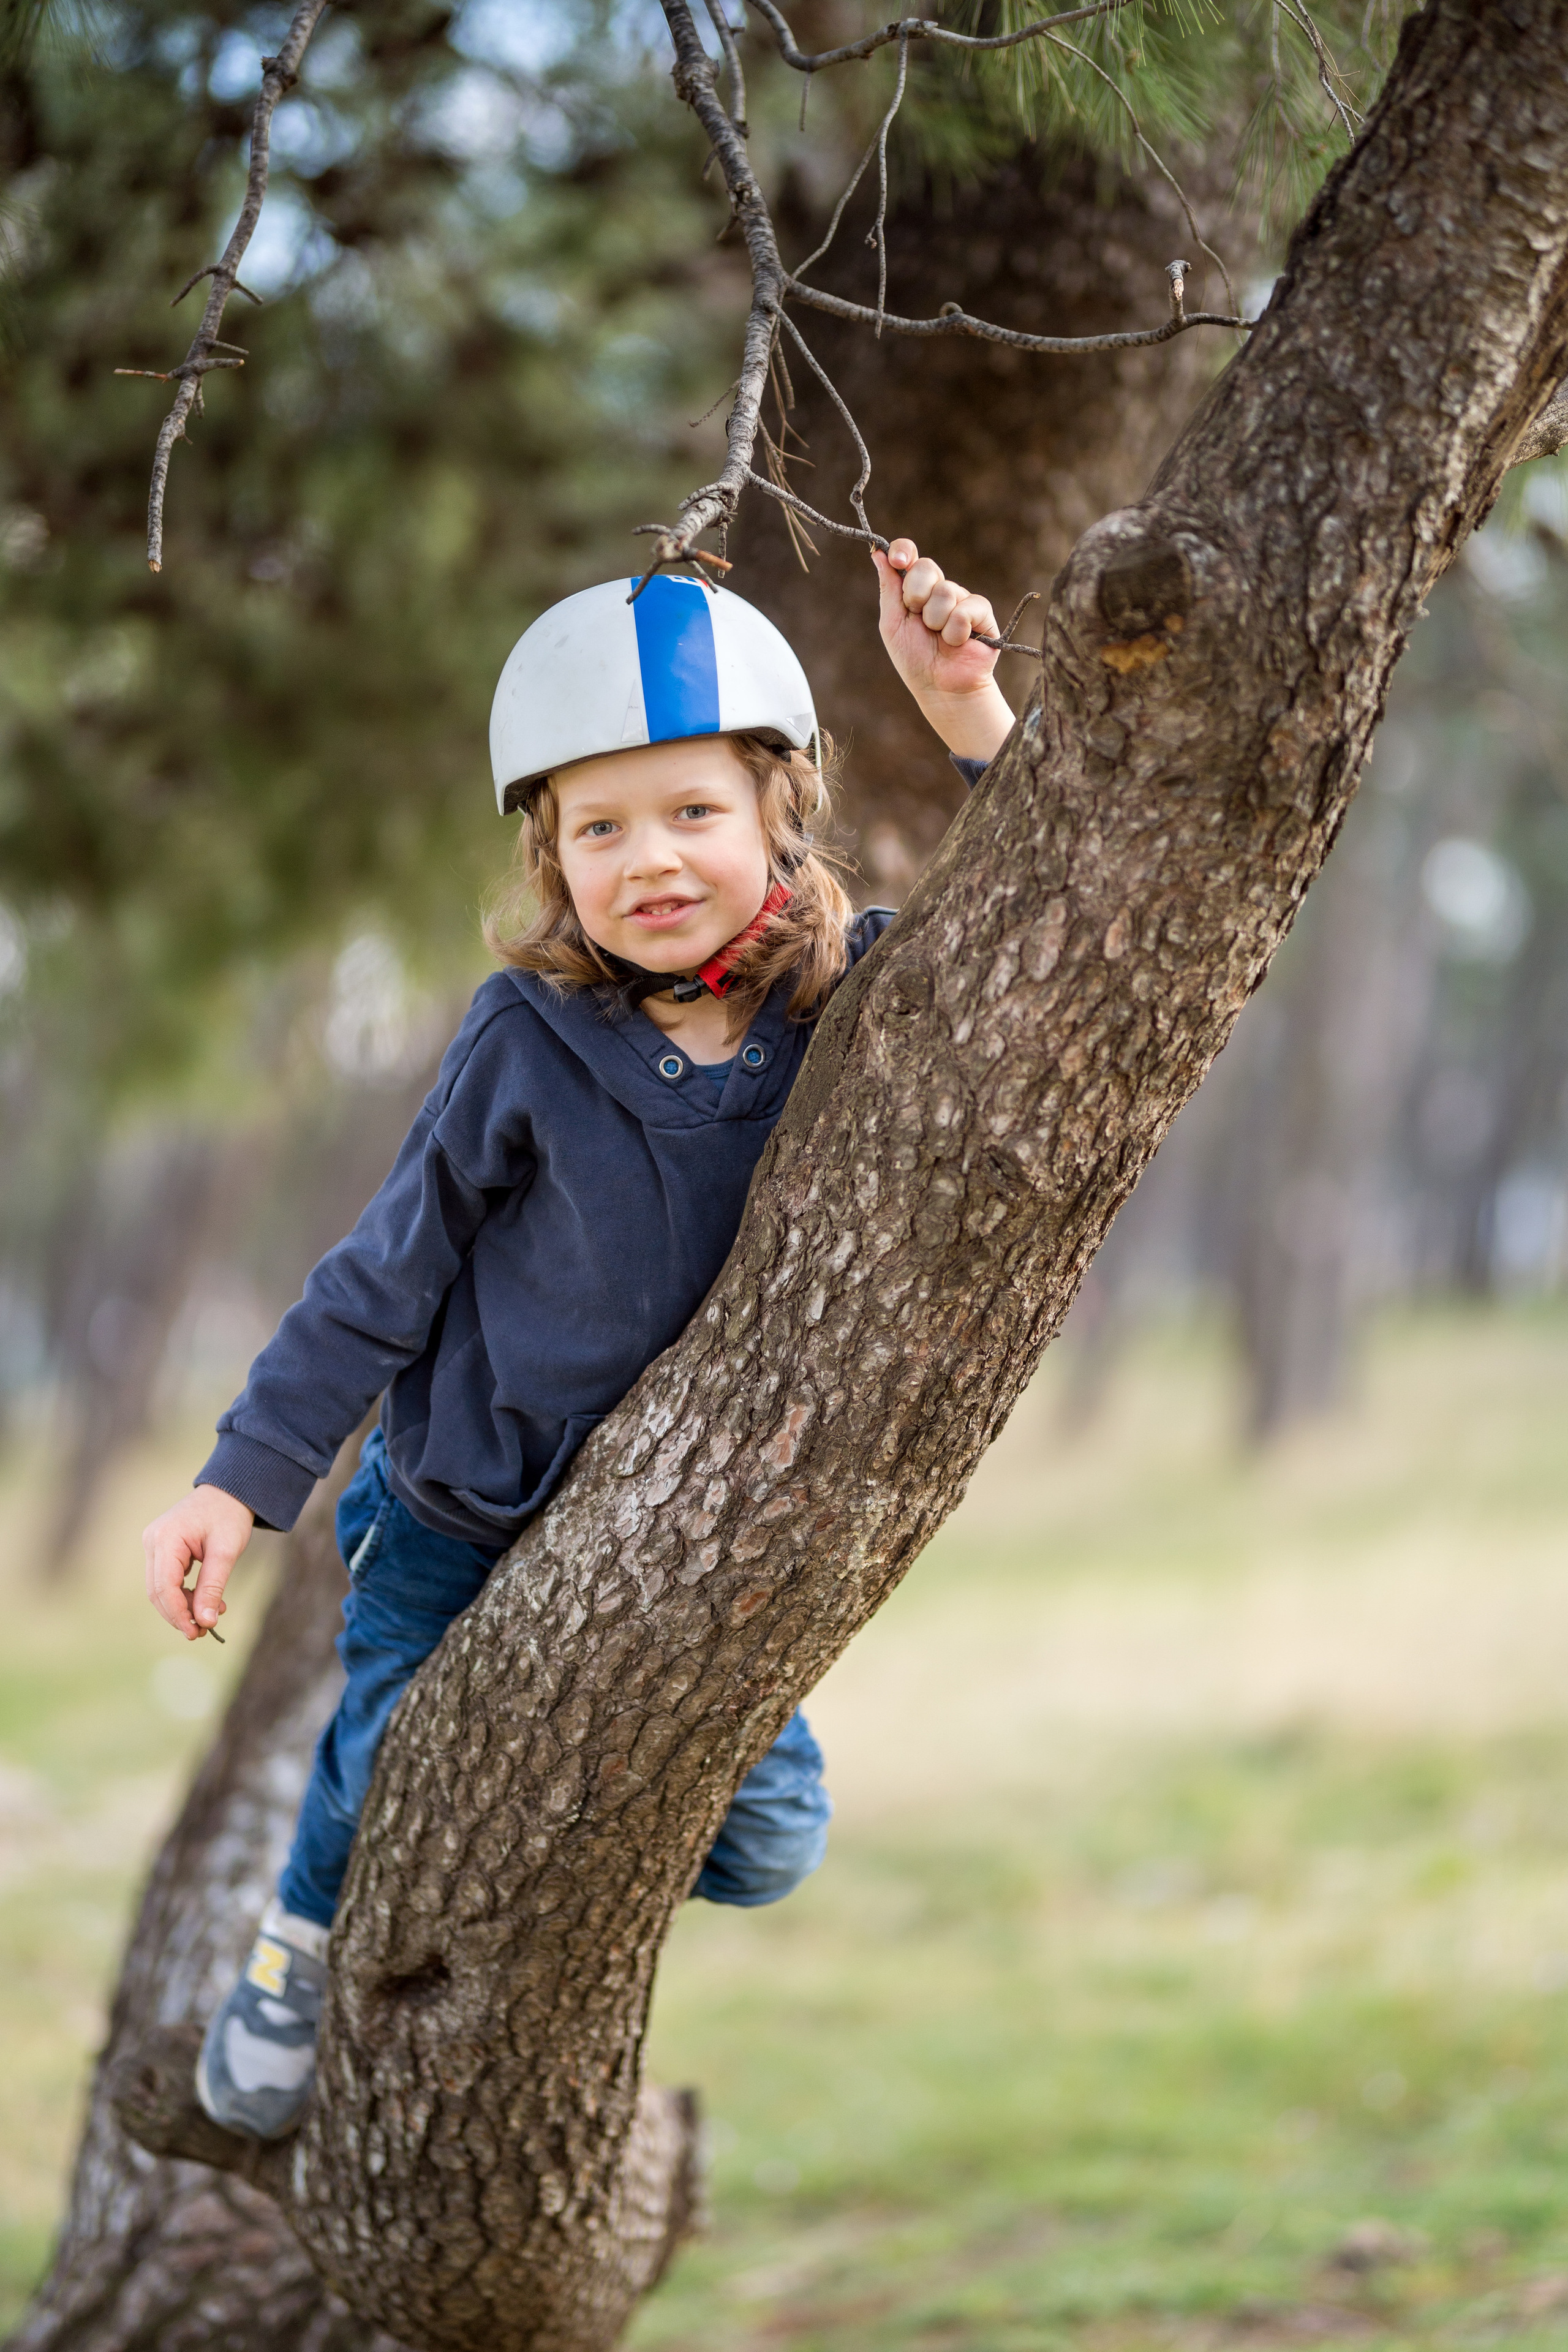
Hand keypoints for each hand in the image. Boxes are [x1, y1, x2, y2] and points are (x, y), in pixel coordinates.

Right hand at [143, 1484, 254, 1640]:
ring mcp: (154, 1544)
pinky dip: (183, 1594)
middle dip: (179, 1614)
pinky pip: (166, 1579)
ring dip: (182, 1606)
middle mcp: (153, 1541)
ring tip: (210, 1616)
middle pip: (158, 1591)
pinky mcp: (161, 1549)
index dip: (178, 1614)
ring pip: (160, 1588)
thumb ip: (213, 1587)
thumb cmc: (229, 1516)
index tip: (197, 1632)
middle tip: (203, 1631)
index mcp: (166, 1538)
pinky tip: (205, 1601)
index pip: (164, 1587)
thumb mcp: (226, 1552)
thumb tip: (206, 1622)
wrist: (229, 1492)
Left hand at [874, 538, 1014, 762]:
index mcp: (914, 589)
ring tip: (939, 639)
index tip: (898, 559)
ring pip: (945, 591)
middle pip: (926, 567)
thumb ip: (888, 588)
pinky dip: (955, 631)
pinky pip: (966, 608)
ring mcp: (960, 598)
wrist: (940, 688)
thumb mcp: (892, 624)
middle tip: (918, 619)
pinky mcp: (981, 612)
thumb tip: (878, 553)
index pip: (909, 554)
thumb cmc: (914, 659)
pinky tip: (957, 643)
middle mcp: (938, 589)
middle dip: (916, 596)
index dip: (904, 550)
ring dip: (936, 621)